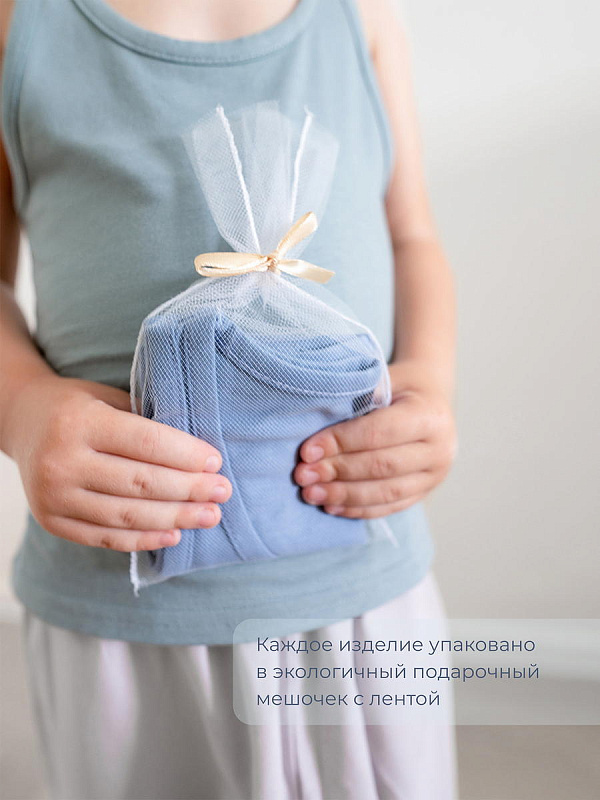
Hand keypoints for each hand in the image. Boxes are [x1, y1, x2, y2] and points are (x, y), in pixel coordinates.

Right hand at [6, 375, 230, 551]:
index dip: (187, 455)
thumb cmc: (78, 406)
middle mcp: (61, 461)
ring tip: (208, 516)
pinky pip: (105, 538)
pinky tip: (173, 534)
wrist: (22, 421)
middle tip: (222, 492)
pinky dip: (143, 539)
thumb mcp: (109, 398)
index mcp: (80, 422)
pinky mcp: (51, 522)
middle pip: (141, 483)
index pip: (146, 443)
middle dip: (189, 490)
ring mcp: (53, 496)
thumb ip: (146, 424)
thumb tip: (201, 458)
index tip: (216, 463)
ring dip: (175, 519)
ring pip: (126, 516)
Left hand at [294, 362, 455, 518]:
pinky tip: (331, 506)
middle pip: (381, 466)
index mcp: (430, 416)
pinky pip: (389, 507)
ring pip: (385, 492)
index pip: (378, 433)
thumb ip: (358, 396)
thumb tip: (318, 416)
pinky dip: (357, 509)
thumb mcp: (384, 379)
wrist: (430, 399)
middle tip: (303, 475)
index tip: (307, 450)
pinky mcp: (425, 492)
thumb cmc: (400, 387)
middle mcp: (440, 449)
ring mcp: (435, 475)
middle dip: (337, 472)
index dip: (340, 443)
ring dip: (343, 495)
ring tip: (310, 493)